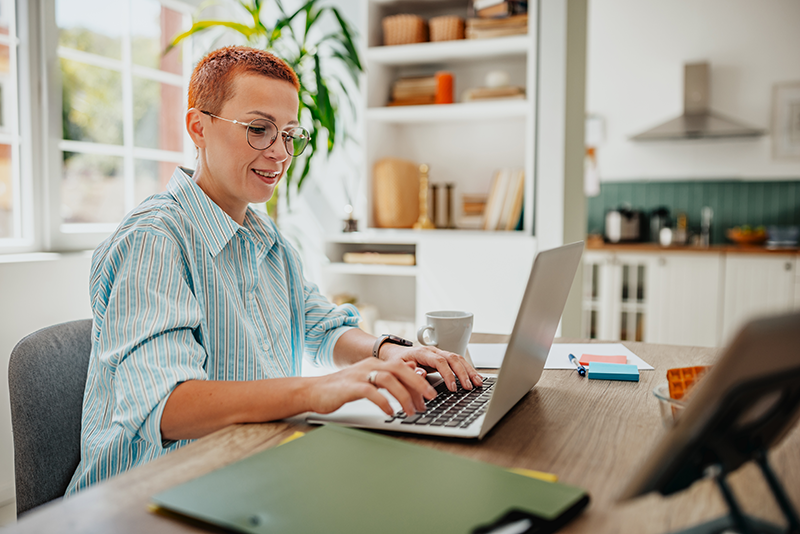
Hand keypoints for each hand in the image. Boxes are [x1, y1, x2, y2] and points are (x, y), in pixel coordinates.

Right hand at [308, 358, 436, 416]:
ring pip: (388, 379)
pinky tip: (390, 412)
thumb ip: (390, 376)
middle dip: (418, 384)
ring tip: (411, 411)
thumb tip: (414, 370)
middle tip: (430, 400)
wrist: (314, 391)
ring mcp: (359, 375)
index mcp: (376, 363)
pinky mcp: (350, 387)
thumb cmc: (343, 388)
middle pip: (400, 369)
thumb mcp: (369, 379)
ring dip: (404, 396)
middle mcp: (369, 365)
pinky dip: (383, 402)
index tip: (430, 394)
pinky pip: (371, 392)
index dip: (419, 380)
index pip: (404, 367)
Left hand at [380, 344, 482, 391]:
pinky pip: (458, 362)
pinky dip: (468, 370)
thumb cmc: (395, 362)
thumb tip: (422, 375)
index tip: (453, 388)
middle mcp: (433, 351)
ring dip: (469, 371)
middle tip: (469, 387)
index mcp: (422, 352)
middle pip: (453, 359)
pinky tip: (475, 378)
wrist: (393, 354)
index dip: (448, 374)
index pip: (439, 361)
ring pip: (458, 359)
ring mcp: (439, 353)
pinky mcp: (443, 358)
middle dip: (463, 373)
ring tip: (478, 383)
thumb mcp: (397, 368)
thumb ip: (409, 372)